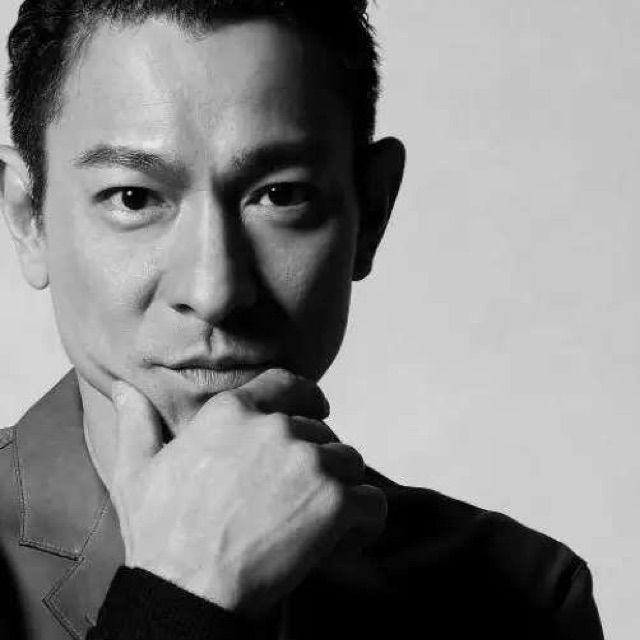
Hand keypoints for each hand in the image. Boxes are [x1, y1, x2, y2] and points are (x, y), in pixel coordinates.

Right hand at [109, 368, 386, 616]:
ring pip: (349, 461)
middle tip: (299, 495)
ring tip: (318, 518)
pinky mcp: (335, 501)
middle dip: (316, 457)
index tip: (317, 408)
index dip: (307, 397)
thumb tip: (123, 390)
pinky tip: (346, 536)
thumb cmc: (162, 535)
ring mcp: (308, 462)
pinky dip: (365, 520)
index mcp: (232, 412)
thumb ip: (137, 424)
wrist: (186, 591)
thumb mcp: (137, 472)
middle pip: (320, 429)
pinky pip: (372, 501)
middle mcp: (275, 427)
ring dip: (340, 487)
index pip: (287, 385)